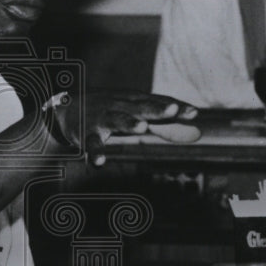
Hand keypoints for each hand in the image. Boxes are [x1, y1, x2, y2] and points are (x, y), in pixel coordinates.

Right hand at [55, 90, 199, 165]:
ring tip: (141, 127)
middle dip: (156, 108)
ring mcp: (103, 118)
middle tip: (172, 109)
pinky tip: (100, 163)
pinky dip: (95, 152)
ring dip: (128, 123)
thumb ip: (166, 125)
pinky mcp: (87, 133)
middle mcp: (120, 106)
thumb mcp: (138, 114)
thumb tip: (198, 134)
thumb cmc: (110, 111)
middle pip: (141, 107)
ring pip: (117, 120)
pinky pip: (92, 143)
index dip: (175, 108)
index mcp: (134, 101)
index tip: (194, 113)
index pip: (158, 103)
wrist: (67, 109)